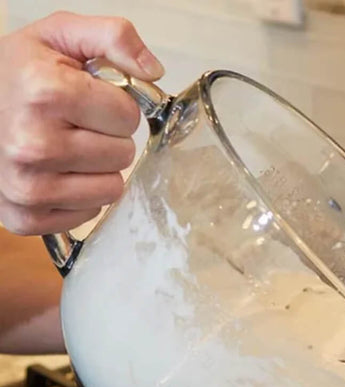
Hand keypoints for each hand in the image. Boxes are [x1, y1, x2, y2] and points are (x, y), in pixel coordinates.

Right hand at [0, 12, 162, 234]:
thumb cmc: (15, 76)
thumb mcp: (58, 37)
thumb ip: (111, 37)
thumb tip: (154, 69)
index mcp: (45, 93)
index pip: (128, 115)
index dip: (114, 105)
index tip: (85, 98)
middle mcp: (34, 144)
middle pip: (123, 154)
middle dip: (107, 137)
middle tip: (74, 125)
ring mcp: (28, 186)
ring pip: (112, 188)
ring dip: (98, 170)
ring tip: (65, 149)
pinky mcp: (27, 216)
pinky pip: (91, 212)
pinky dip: (80, 195)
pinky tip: (55, 173)